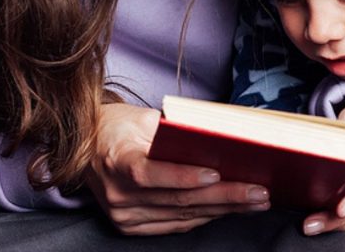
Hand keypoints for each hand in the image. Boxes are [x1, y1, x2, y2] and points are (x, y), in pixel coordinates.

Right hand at [84, 103, 270, 234]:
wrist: (85, 148)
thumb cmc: (118, 127)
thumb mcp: (142, 118)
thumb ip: (173, 130)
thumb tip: (217, 138)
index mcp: (116, 161)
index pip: (149, 174)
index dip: (183, 176)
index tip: (215, 174)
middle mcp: (117, 194)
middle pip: (177, 198)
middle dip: (224, 196)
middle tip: (259, 192)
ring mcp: (124, 215)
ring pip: (183, 214)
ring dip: (224, 209)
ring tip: (256, 201)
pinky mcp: (131, 226)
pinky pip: (177, 224)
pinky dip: (207, 216)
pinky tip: (232, 209)